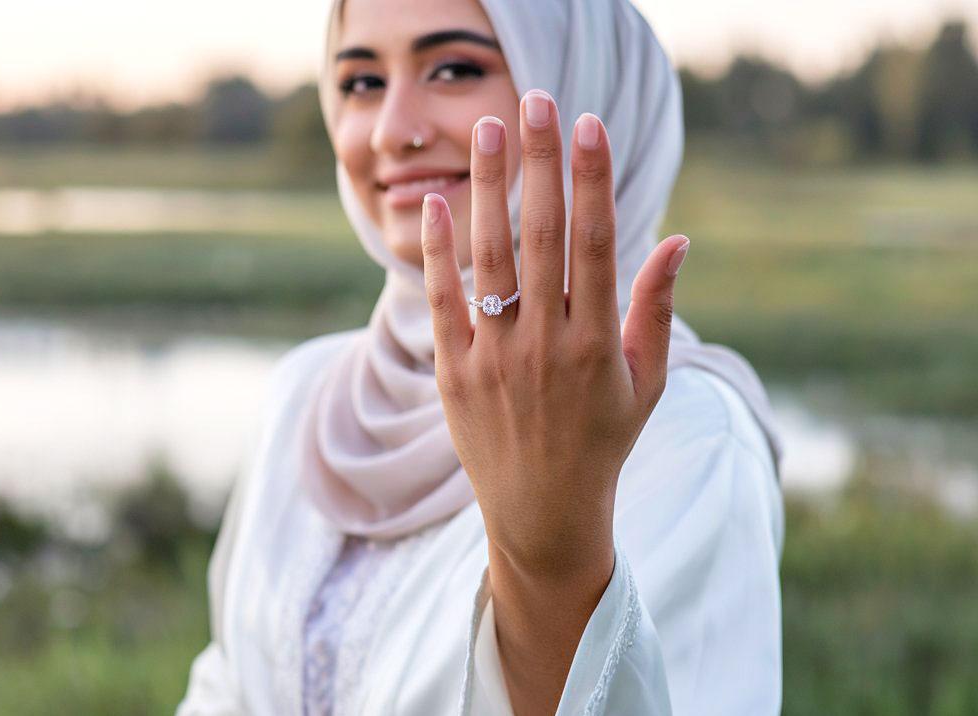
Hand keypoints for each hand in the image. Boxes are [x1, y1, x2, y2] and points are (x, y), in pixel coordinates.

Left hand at [420, 89, 689, 576]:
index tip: (590, 125)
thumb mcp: (646, 382)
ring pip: (489, 257)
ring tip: (490, 127)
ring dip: (489, 188)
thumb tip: (675, 239)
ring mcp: (493, 358)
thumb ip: (655, 310)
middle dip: (541, 162)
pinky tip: (435, 201)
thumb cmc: (604, 441)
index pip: (595, 244)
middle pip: (540, 236)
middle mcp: (544, 345)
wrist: (543, 512)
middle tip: (539, 100)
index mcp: (598, 345)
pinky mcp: (453, 372)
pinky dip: (437, 250)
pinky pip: (443, 300)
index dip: (592, 180)